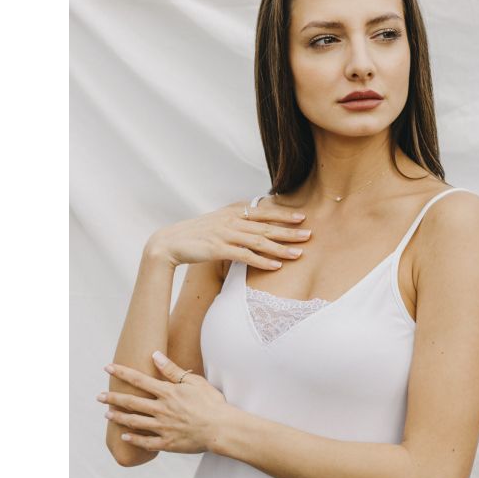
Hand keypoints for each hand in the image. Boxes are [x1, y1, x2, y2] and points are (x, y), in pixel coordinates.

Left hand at [97, 352, 230, 454]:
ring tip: (107, 414)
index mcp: (167, 393)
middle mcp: (161, 409)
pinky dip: (133, 439)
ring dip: (118, 417)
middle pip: (131, 402)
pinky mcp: (167, 443)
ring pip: (134, 422)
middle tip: (99, 397)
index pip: (139, 380)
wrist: (221, 428)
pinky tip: (124, 436)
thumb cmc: (211, 403)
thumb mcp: (193, 381)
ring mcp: (162, 427)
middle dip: (113, 398)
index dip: (122, 373)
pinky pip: (145, 442)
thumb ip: (172, 369)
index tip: (108, 368)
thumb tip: (155, 355)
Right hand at [143, 198, 311, 269]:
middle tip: (309, 234)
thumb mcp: (217, 222)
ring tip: (299, 253)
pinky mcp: (219, 249)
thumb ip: (236, 221)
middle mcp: (231, 220)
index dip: (284, 214)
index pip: (264, 211)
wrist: (169, 242)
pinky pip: (246, 255)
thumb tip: (253, 224)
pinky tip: (276, 265)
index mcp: (233, 211)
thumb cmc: (195, 234)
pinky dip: (263, 261)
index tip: (302, 217)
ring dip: (281, 247)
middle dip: (289, 230)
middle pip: (266, 226)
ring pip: (260, 241)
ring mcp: (225, 234)